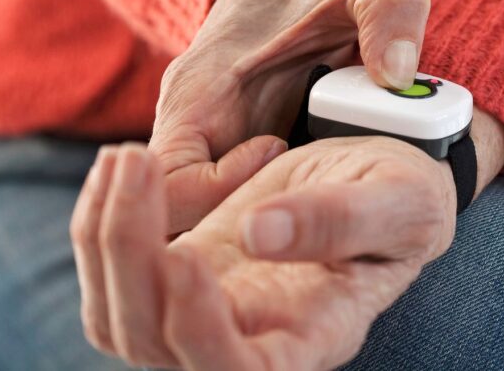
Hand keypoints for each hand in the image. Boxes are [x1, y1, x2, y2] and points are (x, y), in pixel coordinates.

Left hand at [70, 136, 456, 369]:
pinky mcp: (183, 269)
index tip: (188, 259)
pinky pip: (115, 271)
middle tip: (136, 160)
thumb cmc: (404, 196)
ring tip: (125, 157)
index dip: (200, 335)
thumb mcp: (398, 198)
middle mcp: (252, 336)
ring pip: (119, 318)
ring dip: (103, 238)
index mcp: (315, 333)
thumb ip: (341, 218)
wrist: (378, 178)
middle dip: (126, 258)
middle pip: (154, 346)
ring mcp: (209, 307)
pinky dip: (99, 222)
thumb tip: (258, 234)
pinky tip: (121, 166)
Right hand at [150, 0, 430, 232]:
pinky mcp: (242, 161)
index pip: (168, 182)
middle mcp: (196, 132)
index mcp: (199, 94)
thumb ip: (387, 14)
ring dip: (269, 222)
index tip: (279, 150)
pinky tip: (332, 199)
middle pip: (187, 219)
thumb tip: (398, 74)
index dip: (218, 189)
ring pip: (215, 220)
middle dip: (248, 222)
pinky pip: (247, 204)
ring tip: (329, 200)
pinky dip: (285, 212)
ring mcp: (218, 151)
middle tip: (315, 196)